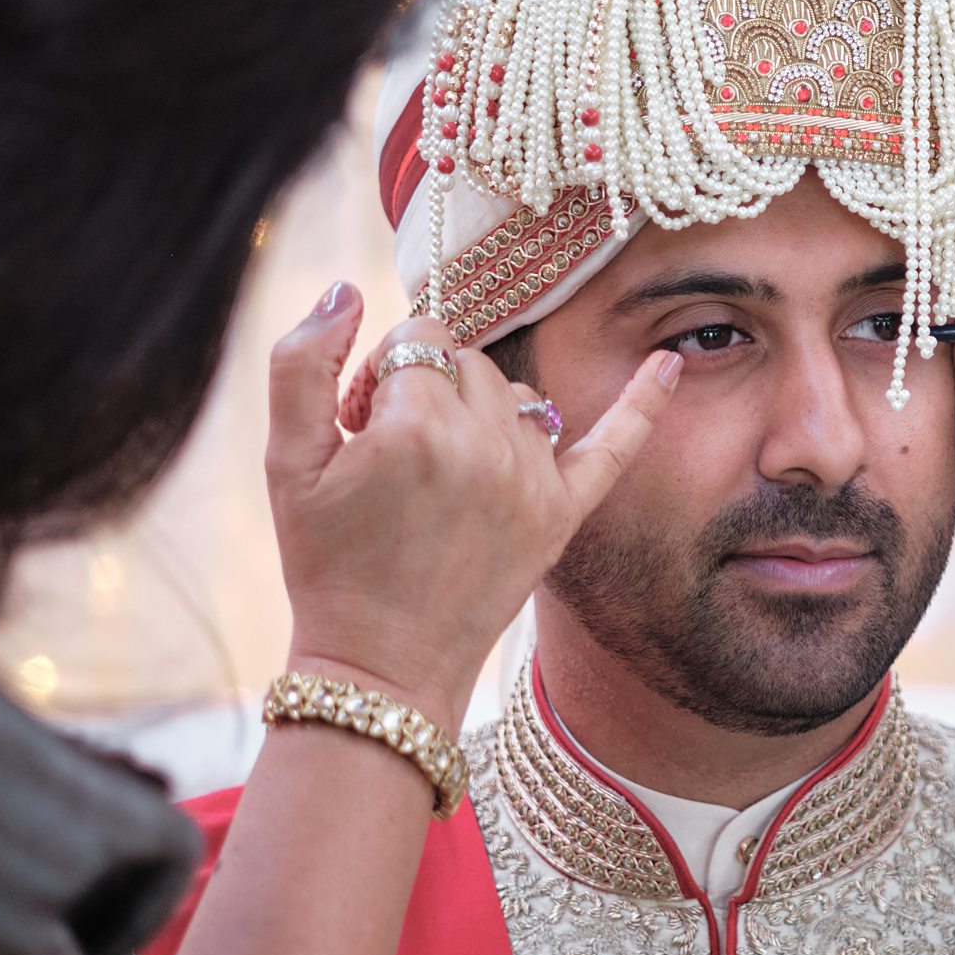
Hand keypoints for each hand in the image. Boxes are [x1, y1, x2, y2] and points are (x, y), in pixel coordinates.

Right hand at [264, 282, 677, 724]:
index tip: (357, 424)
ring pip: (511, 395)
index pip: (416, 336)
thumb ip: (301, 362)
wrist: (379, 667)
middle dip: (424, 388)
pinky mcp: (563, 513)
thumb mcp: (286, 462)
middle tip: (386, 456)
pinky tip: (668, 363)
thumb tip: (345, 288)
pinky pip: (614, 444)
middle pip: (466, 359)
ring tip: (434, 477)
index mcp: (417, 425)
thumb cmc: (324, 562)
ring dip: (475, 414)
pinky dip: (642, 404)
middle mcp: (486, 444)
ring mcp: (533, 479)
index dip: (378, 373)